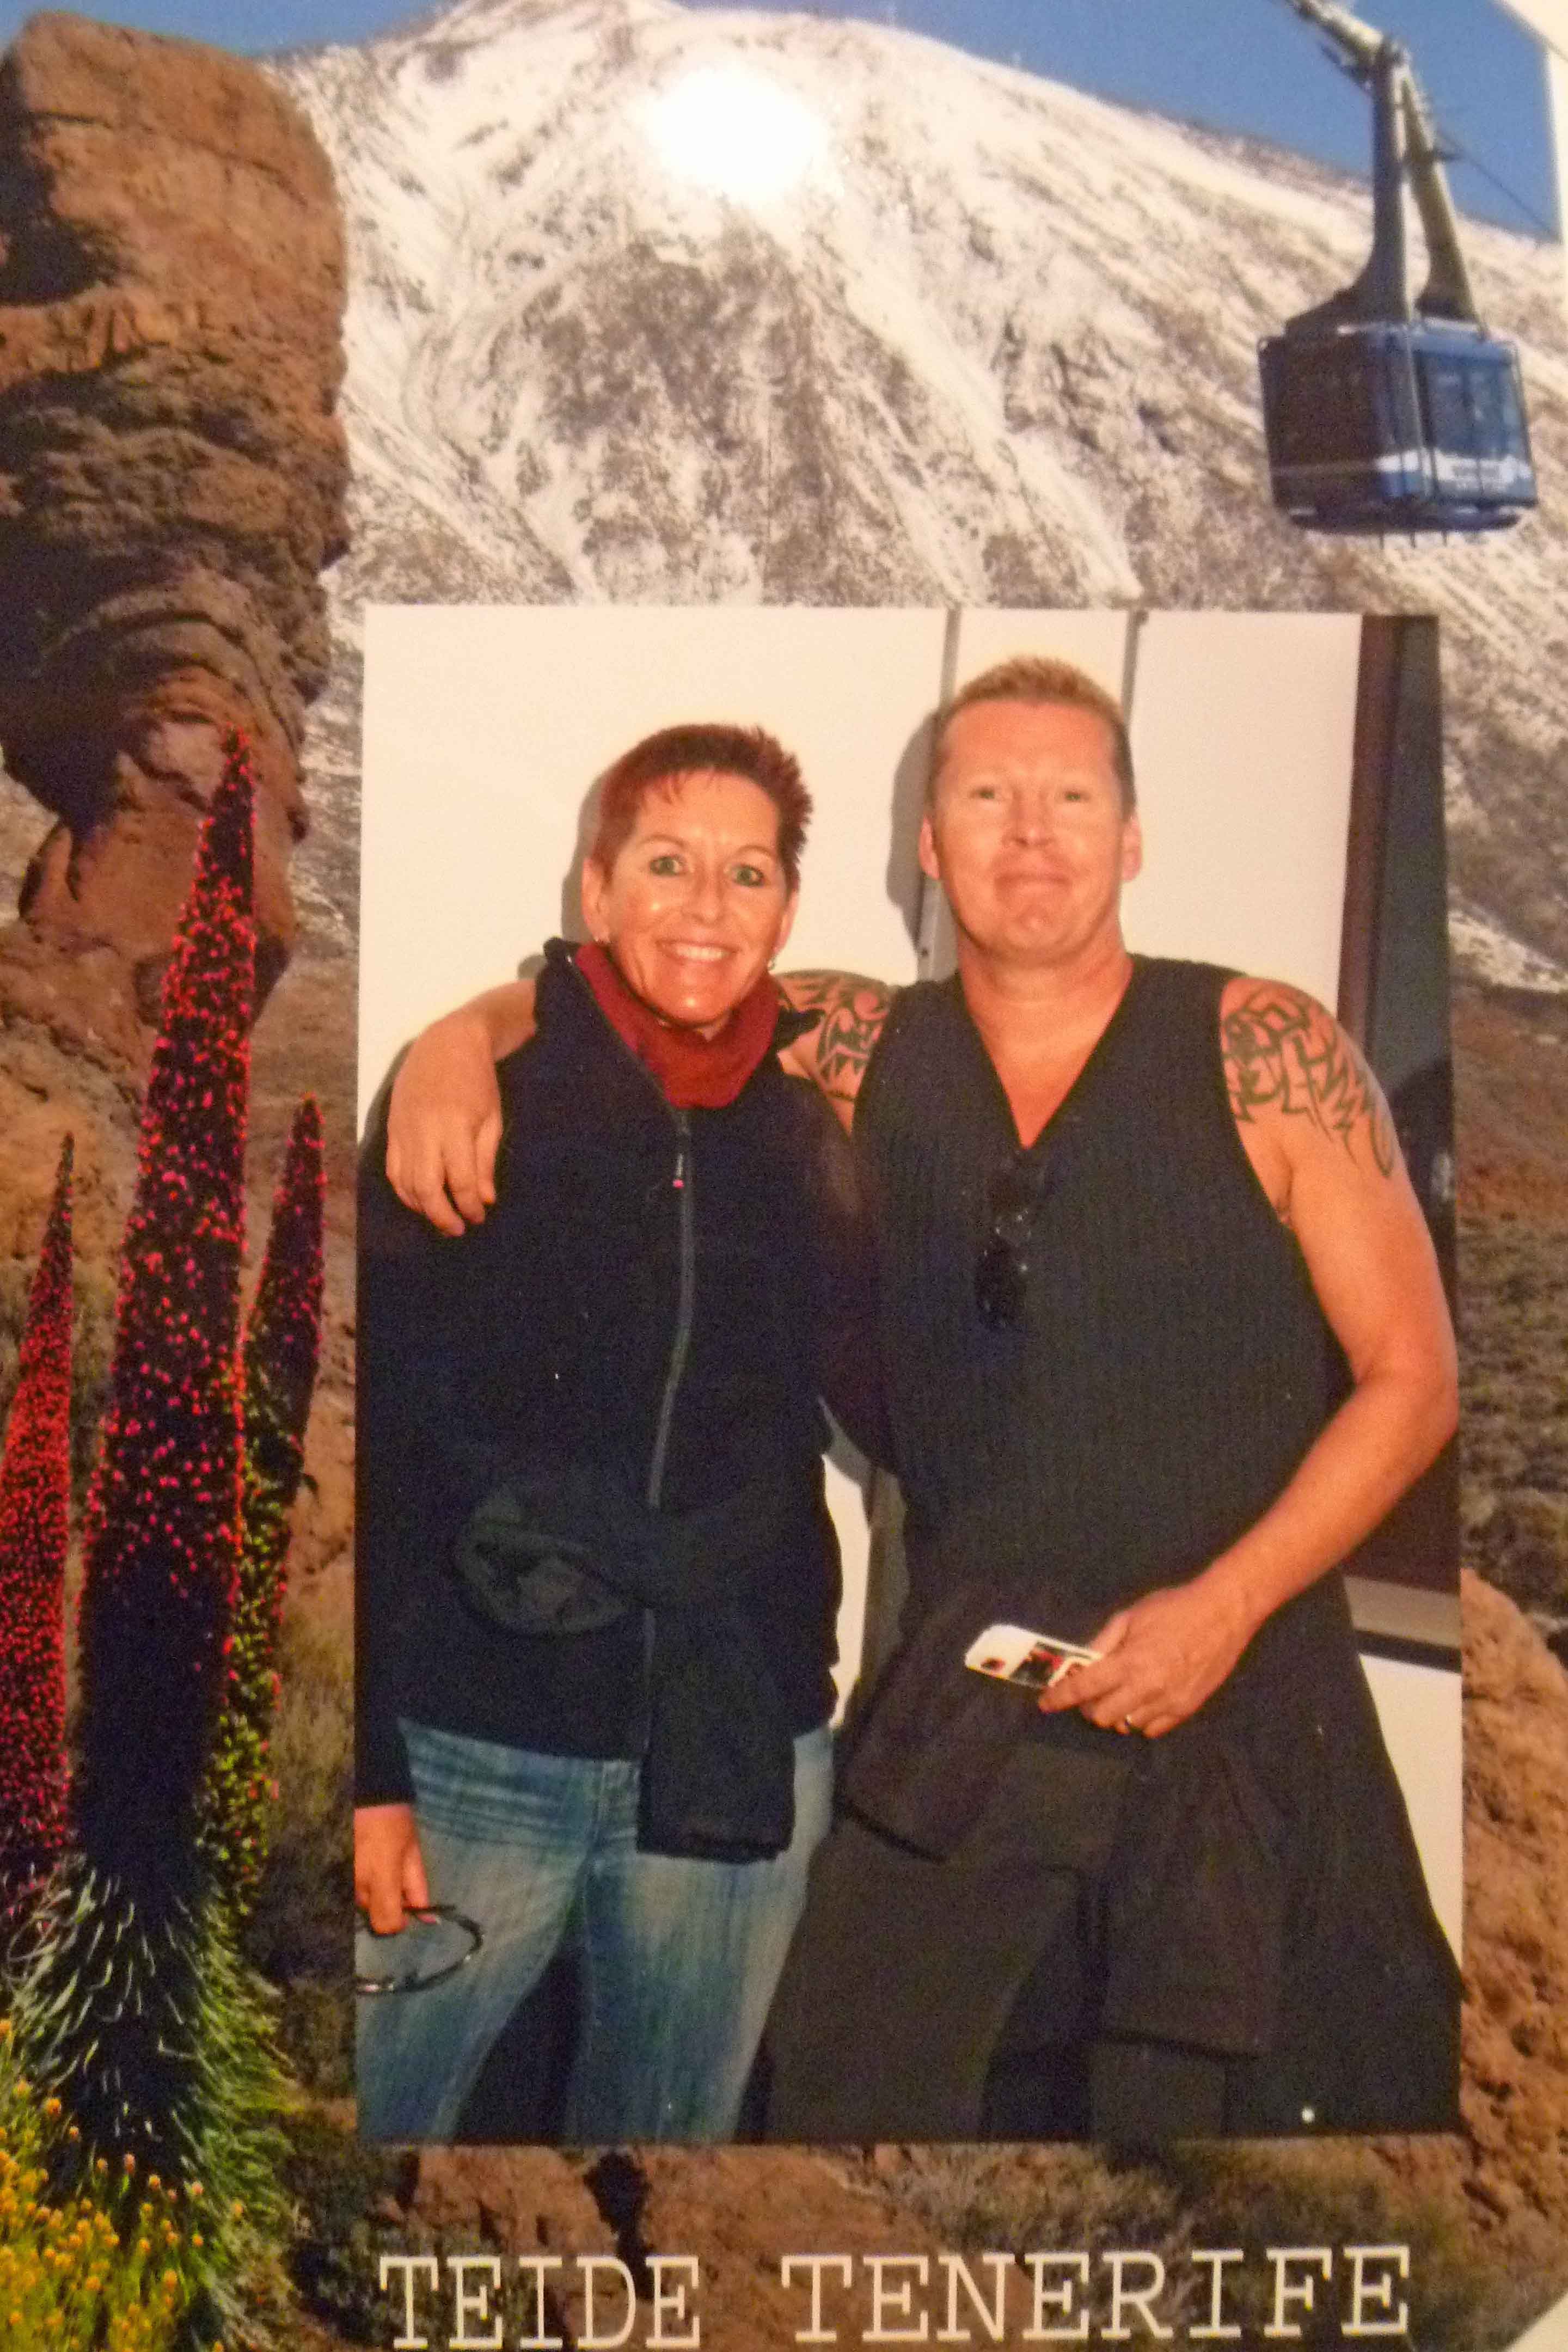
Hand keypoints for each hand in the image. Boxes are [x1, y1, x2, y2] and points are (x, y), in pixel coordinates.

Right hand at [355, 1803, 430, 1934]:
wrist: (364, 1795)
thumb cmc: (395, 1821)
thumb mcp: (413, 1852)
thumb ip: (418, 1888)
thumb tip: (428, 1919)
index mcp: (381, 1877)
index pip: (385, 1923)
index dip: (399, 1922)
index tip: (407, 1909)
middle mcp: (357, 1883)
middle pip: (372, 1915)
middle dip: (386, 1905)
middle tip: (395, 1880)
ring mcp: (342, 1878)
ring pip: (360, 1903)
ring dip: (372, 1894)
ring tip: (379, 1866)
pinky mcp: (333, 1873)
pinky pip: (349, 1890)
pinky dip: (360, 1885)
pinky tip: (366, 1865)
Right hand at [386, 1011, 502, 1234]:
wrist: (445, 1044)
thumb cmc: (477, 1080)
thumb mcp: (492, 1119)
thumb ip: (485, 1162)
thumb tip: (484, 1200)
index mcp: (455, 1128)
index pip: (461, 1181)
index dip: (470, 1206)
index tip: (479, 1217)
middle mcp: (425, 1133)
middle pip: (427, 1189)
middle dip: (443, 1216)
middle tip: (458, 1229)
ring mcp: (403, 1132)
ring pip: (406, 1184)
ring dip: (423, 1208)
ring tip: (442, 1217)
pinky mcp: (391, 1130)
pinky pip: (393, 1170)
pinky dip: (404, 1191)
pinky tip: (419, 1200)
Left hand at [1035, 1576, 1257, 1739]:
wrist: (1223, 1612)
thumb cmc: (1174, 1608)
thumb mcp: (1130, 1616)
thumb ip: (1103, 1642)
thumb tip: (1081, 1662)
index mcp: (1130, 1662)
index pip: (1084, 1689)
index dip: (1059, 1698)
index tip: (1045, 1703)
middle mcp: (1147, 1688)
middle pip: (1101, 1717)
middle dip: (1089, 1706)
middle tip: (1093, 1690)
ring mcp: (1169, 1703)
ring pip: (1126, 1726)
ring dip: (1116, 1712)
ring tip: (1121, 1692)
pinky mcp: (1187, 1709)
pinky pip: (1151, 1729)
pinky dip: (1140, 1719)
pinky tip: (1143, 1700)